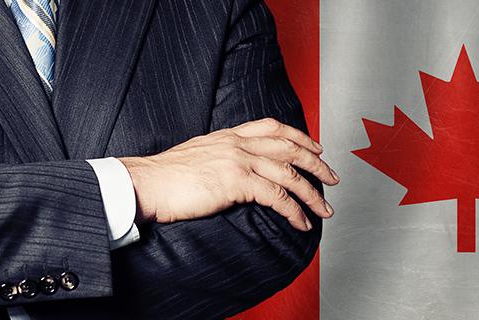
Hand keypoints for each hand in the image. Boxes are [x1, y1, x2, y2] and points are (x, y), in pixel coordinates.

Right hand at [120, 118, 339, 230]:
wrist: (146, 183)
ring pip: (289, 173)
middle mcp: (237, 143)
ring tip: (324, 209)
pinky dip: (294, 211)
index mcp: (228, 135)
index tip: (314, 147)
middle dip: (316, 163)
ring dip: (312, 193)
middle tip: (332, 178)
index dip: (299, 136)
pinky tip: (301, 222)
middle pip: (289, 146)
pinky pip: (277, 197)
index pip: (272, 127)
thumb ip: (221, 158)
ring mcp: (238, 160)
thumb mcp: (198, 156)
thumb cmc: (165, 177)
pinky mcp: (237, 182)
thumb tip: (235, 172)